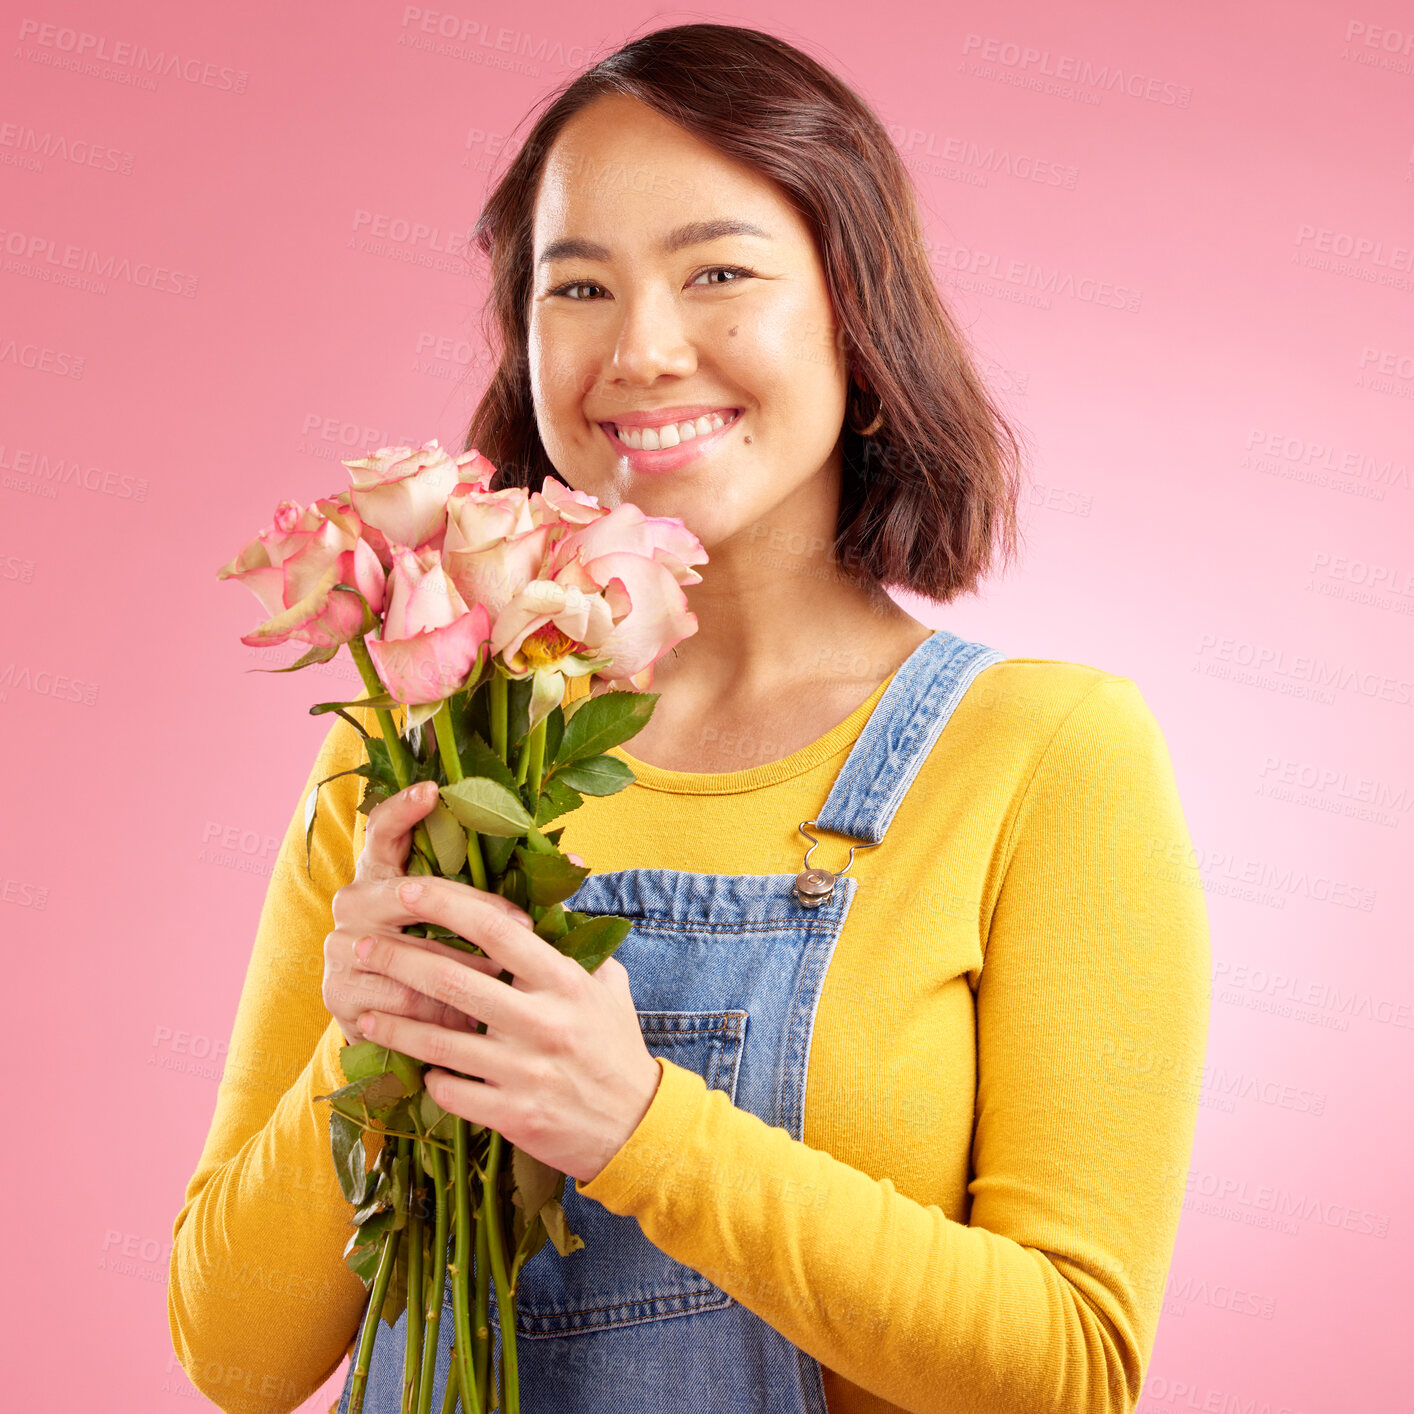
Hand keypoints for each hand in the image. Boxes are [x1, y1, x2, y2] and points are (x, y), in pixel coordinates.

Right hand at [322, 780, 531, 1046]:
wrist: (409, 1028)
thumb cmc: (455, 960)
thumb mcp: (477, 920)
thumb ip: (514, 887)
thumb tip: (577, 860)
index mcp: (383, 871)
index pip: (384, 829)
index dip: (404, 809)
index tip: (434, 792)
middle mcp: (353, 900)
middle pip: (410, 892)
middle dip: (470, 910)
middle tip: (518, 927)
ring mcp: (339, 945)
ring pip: (409, 951)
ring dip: (461, 968)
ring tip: (504, 980)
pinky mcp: (338, 994)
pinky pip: (398, 999)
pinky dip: (438, 1010)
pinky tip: (467, 1019)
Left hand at [350, 875, 662, 1184]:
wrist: (636, 1125)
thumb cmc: (615, 1044)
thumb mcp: (606, 983)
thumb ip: (574, 942)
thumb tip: (549, 893)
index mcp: (564, 981)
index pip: (497, 931)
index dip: (448, 906)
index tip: (408, 888)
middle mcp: (542, 1022)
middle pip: (454, 982)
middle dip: (399, 959)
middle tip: (361, 944)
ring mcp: (524, 1071)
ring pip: (439, 1043)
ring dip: (394, 1025)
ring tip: (363, 1009)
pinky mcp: (512, 1114)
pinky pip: (450, 1092)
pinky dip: (429, 1079)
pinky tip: (417, 1069)